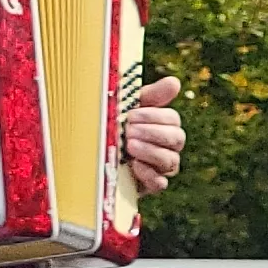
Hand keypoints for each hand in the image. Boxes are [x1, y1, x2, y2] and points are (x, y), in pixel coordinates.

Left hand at [123, 77, 186, 191]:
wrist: (90, 156)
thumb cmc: (112, 126)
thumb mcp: (126, 107)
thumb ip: (150, 95)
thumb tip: (174, 82)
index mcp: (164, 126)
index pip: (173, 119)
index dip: (154, 116)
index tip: (132, 115)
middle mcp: (167, 147)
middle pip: (176, 139)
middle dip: (152, 133)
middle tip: (129, 131)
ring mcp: (160, 168)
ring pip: (171, 161)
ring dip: (150, 151)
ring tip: (129, 146)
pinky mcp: (150, 186)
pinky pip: (160, 184)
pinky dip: (149, 174)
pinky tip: (134, 165)